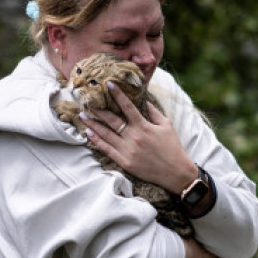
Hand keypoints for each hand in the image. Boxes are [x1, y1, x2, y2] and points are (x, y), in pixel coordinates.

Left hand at [80, 82, 196, 193]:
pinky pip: (107, 150)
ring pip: (106, 134)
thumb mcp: (166, 125)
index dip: (117, 94)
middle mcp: (134, 137)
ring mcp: (128, 150)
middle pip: (112, 120)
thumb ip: (153, 112)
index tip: (108, 84)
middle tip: (87, 101)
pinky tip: (88, 133)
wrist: (175, 172)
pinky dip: (96, 141)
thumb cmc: (172, 147)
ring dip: (93, 124)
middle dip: (98, 110)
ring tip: (83, 116)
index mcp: (144, 126)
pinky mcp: (124, 162)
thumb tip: (143, 99)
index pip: (128, 106)